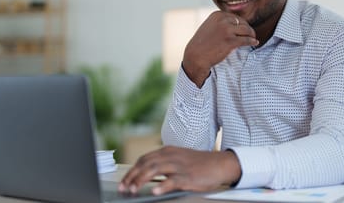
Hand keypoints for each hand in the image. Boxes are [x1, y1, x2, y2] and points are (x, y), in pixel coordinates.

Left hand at [119, 146, 240, 194]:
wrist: (219, 164)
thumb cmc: (199, 164)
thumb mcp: (178, 159)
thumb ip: (163, 164)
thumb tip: (146, 176)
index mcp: (167, 151)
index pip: (144, 159)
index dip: (132, 170)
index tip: (124, 180)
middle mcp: (171, 156)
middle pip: (145, 164)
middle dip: (132, 176)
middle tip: (124, 187)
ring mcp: (179, 166)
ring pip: (155, 170)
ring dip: (141, 180)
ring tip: (133, 189)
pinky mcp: (188, 176)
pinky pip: (172, 180)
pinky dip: (162, 186)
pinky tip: (155, 192)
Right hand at [183, 11, 257, 85]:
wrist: (195, 56)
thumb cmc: (202, 43)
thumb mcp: (209, 26)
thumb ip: (221, 22)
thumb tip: (237, 23)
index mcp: (217, 15)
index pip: (235, 17)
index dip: (241, 24)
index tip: (244, 30)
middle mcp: (222, 20)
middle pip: (242, 22)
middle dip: (248, 28)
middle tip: (251, 34)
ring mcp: (227, 30)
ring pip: (246, 30)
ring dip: (252, 34)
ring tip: (253, 38)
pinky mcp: (230, 41)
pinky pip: (246, 40)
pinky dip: (252, 41)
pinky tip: (255, 43)